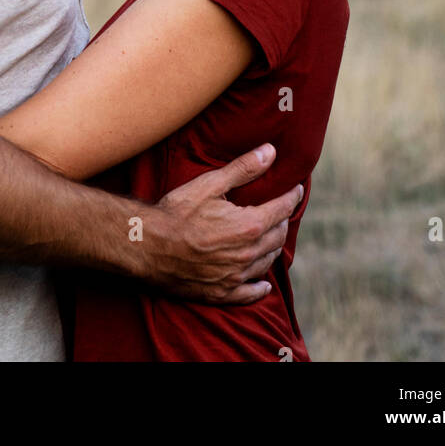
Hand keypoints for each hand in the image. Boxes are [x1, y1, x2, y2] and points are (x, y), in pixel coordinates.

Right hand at [146, 144, 303, 304]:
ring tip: (274, 238)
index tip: (296, 190)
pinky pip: (249, 293)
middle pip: (277, 237)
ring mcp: (235, 276)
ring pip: (266, 262)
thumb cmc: (177, 212)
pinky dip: (259, 288)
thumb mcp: (210, 184)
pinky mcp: (220, 293)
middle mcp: (247, 254)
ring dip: (273, 248)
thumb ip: (243, 168)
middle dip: (283, 221)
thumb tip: (271, 152)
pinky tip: (263, 285)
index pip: (281, 210)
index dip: (291, 198)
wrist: (148, 246)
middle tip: (283, 212)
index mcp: (249, 225)